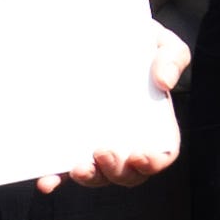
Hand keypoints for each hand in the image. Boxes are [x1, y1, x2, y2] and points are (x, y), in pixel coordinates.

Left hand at [39, 32, 192, 189]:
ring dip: (89, 177)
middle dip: (116, 170)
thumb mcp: (163, 45)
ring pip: (97, 175)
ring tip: (79, 167)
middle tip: (103, 152)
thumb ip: (172, 58)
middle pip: (126, 172)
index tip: (141, 156)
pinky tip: (47, 181)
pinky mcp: (71, 142)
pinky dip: (57, 179)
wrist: (107, 38)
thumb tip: (163, 82)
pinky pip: (64, 168)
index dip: (154, 162)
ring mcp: (98, 144)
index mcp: (156, 127)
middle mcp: (127, 142)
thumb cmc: (142, 46)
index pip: (161, 155)